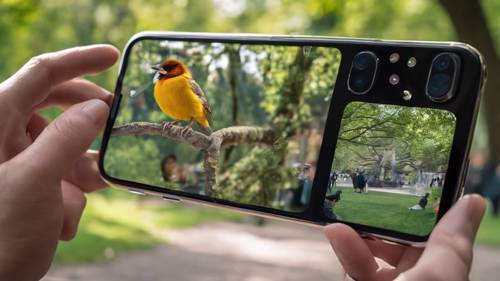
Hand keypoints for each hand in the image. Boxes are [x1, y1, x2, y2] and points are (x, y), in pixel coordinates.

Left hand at [0, 45, 118, 280]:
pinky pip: (65, 172)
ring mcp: (20, 158)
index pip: (41, 73)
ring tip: (82, 197)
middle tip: (117, 118)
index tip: (114, 55)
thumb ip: (66, 139)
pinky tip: (63, 222)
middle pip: (56, 104)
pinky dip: (75, 193)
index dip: (79, 60)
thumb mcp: (33, 182)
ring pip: (67, 143)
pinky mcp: (33, 182)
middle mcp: (6, 134)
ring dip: (83, 170)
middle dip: (89, 116)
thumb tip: (98, 108)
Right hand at [325, 194, 485, 280]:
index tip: (414, 189)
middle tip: (367, 207)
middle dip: (381, 226)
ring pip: (372, 254)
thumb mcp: (436, 279)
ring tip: (337, 224)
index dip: (427, 214)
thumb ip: (451, 242)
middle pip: (401, 245)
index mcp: (441, 278)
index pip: (439, 239)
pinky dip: (345, 250)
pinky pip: (353, 267)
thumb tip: (473, 201)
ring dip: (356, 237)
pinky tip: (335, 234)